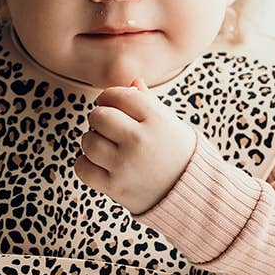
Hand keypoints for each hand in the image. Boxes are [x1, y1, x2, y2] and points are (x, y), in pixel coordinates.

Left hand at [75, 77, 197, 215]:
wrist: (192, 193)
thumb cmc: (178, 154)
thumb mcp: (170, 123)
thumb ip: (149, 102)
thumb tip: (133, 81)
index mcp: (156, 119)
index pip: (119, 95)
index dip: (109, 97)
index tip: (108, 103)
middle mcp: (140, 140)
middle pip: (99, 116)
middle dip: (99, 118)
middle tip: (106, 126)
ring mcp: (126, 165)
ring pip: (88, 141)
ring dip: (92, 141)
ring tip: (105, 146)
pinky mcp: (115, 187)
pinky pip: (82, 168)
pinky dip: (85, 164)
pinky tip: (98, 164)